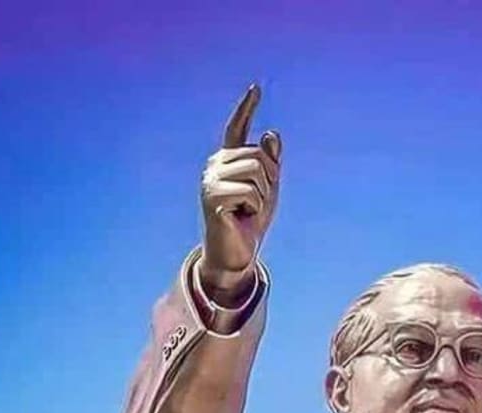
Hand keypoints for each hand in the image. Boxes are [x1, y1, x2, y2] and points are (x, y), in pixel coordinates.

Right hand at [199, 83, 281, 302]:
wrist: (236, 255)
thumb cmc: (251, 223)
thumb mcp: (268, 190)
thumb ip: (271, 164)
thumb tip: (271, 133)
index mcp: (228, 160)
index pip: (237, 128)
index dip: (247, 108)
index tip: (257, 88)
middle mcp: (215, 164)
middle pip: (258, 155)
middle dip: (269, 182)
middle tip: (256, 205)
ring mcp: (210, 179)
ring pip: (256, 171)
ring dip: (263, 196)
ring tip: (248, 211)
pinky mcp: (212, 196)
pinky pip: (250, 192)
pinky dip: (255, 208)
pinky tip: (241, 218)